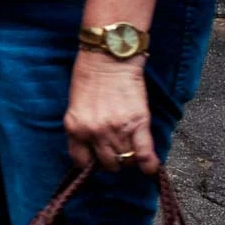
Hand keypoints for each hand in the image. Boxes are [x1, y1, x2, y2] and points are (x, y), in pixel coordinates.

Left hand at [64, 51, 157, 173]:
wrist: (108, 57)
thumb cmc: (89, 75)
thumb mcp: (76, 105)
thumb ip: (82, 127)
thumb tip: (94, 147)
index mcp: (75, 128)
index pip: (82, 162)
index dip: (91, 163)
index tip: (97, 159)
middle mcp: (94, 133)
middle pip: (107, 164)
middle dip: (112, 160)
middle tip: (117, 150)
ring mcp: (116, 130)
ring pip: (125, 160)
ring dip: (129, 158)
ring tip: (131, 148)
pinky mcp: (137, 124)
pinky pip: (143, 155)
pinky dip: (148, 165)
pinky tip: (150, 167)